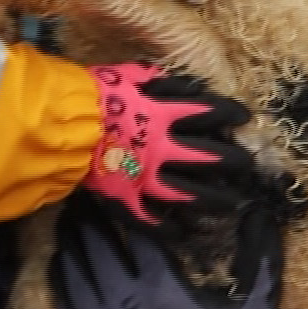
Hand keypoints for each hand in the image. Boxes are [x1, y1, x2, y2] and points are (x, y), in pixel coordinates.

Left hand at [51, 194, 293, 308]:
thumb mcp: (255, 304)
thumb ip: (259, 253)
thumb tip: (260, 210)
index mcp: (164, 291)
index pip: (137, 237)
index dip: (126, 209)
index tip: (117, 187)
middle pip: (99, 253)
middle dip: (90, 222)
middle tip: (81, 198)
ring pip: (78, 280)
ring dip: (71, 247)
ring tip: (66, 223)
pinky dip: (60, 286)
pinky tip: (57, 264)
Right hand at [83, 65, 252, 225]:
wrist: (60, 122)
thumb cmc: (92, 93)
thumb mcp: (128, 75)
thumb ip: (157, 81)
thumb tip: (181, 85)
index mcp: (162, 115)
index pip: (207, 112)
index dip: (229, 113)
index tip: (245, 116)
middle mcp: (160, 148)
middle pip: (208, 158)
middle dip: (233, 162)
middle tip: (247, 165)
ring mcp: (144, 177)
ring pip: (189, 195)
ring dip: (214, 200)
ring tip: (232, 204)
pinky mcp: (125, 198)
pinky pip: (150, 220)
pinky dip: (166, 229)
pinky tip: (181, 233)